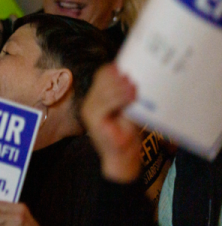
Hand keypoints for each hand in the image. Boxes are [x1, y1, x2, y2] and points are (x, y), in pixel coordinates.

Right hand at [81, 64, 141, 183]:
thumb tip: (135, 77)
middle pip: (102, 81)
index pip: (102, 76)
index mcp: (97, 97)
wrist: (123, 158)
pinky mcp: (94, 119)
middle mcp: (90, 102)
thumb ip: (127, 95)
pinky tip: (132, 96)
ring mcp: (90, 111)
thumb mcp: (128, 110)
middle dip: (118, 77)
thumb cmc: (127, 135)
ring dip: (121, 87)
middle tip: (133, 76)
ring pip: (104, 91)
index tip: (128, 66)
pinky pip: (105, 104)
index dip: (113, 70)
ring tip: (134, 87)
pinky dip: (120, 98)